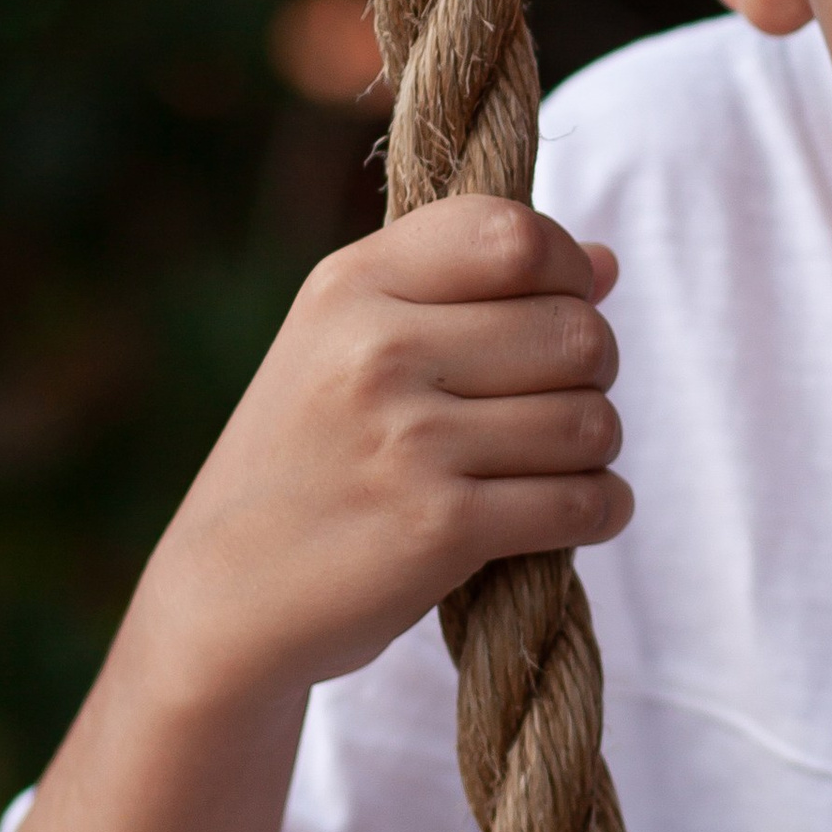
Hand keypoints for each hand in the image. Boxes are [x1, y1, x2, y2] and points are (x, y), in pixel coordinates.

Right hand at [137, 199, 630, 714]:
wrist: (224, 595)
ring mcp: (409, 440)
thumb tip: (606, 264)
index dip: (568, 270)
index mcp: (351, 286)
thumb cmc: (305, 459)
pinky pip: (583, 500)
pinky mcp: (440, 526)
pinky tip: (574, 512)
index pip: (515, 236)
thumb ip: (467, 290)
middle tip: (558, 402)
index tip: (563, 306)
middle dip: (594, 371)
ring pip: (591, 420)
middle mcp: (377, 350)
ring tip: (556, 463)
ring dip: (595, 448)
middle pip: (576, 331)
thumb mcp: (343, 341)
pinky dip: (602, 509)